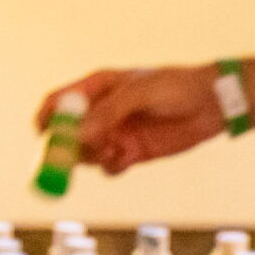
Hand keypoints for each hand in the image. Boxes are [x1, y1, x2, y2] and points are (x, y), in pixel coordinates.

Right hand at [35, 65, 223, 175]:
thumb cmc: (176, 87)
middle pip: (68, 133)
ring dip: (91, 157)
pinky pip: (110, 166)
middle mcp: (102, 112)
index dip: (46, 119)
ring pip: (87, 153)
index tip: (43, 136)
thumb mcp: (140, 94)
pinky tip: (125, 160)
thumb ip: (109, 113)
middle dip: (65, 148)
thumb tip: (79, 135)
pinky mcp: (133, 152)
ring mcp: (116, 133)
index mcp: (97, 88)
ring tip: (111, 150)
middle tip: (71, 158)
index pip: (59, 102)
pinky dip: (111, 167)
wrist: (211, 104)